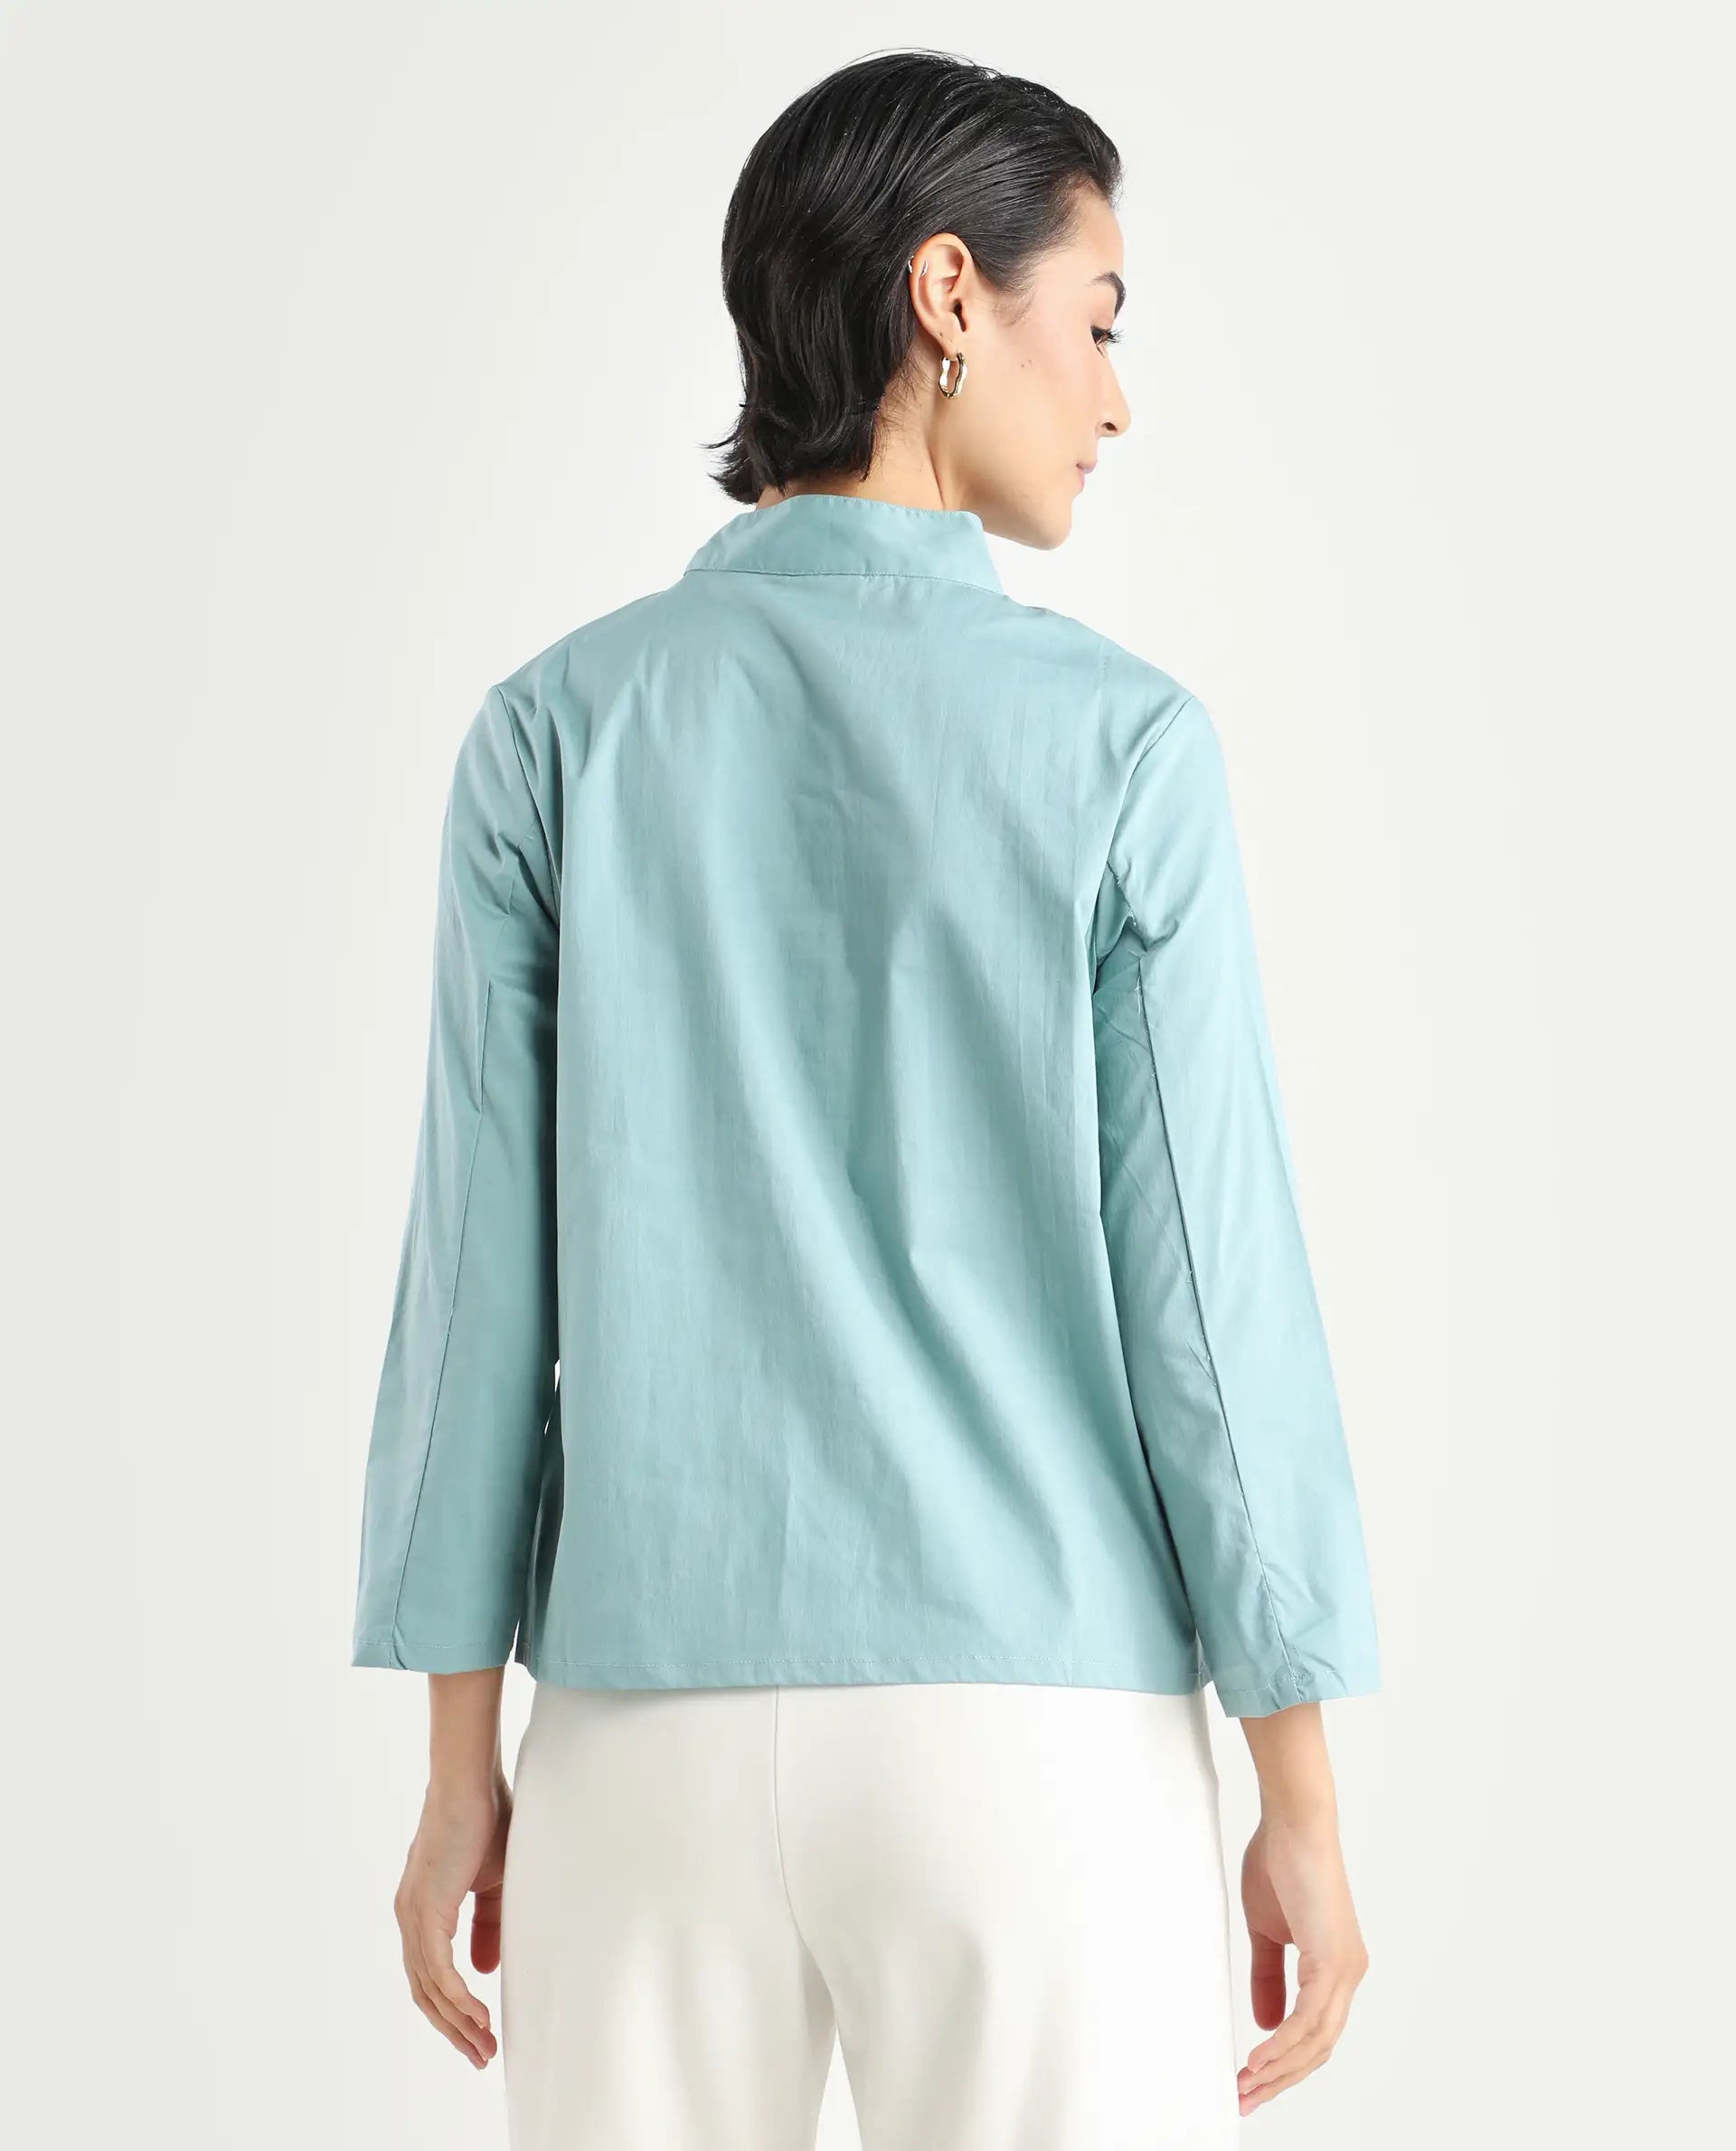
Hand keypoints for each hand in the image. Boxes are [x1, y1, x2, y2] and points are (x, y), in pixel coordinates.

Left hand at [393, 1773, 510, 2068]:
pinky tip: (479, 2015)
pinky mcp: (425, 1911)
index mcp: (422, 1912)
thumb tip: (483, 1972)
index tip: (480, 2035)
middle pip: (425, 1994)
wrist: (471, 1784)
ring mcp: (413, 1917)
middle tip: (482, 2055)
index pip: (430, 1977)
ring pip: (430, 1989)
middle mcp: (410, 1919)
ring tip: (484, 2044)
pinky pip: (438, 1972)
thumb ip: (486, 1927)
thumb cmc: (486, 1822)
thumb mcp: (494, 1885)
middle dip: (454, 2029)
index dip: (453, 2010)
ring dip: (458, 2022)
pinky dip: (458, 1999)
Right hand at [1236, 1807, 1368, 2114]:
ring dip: (1278, 2069)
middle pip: (1318, 2049)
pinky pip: (1309, 2019)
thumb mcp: (1266, 1932)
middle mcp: (1348, 1975)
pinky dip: (1283, 2043)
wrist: (1294, 1824)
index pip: (1314, 2035)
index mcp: (1335, 1969)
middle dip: (1280, 2079)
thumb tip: (1265, 2023)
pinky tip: (1259, 2057)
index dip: (1284, 2064)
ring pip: (1315, 2042)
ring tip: (1246, 2085)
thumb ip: (1269, 1977)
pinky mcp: (1334, 1960)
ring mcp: (1345, 1970)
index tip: (1251, 2082)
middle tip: (1245, 2098)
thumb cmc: (1280, 1864)